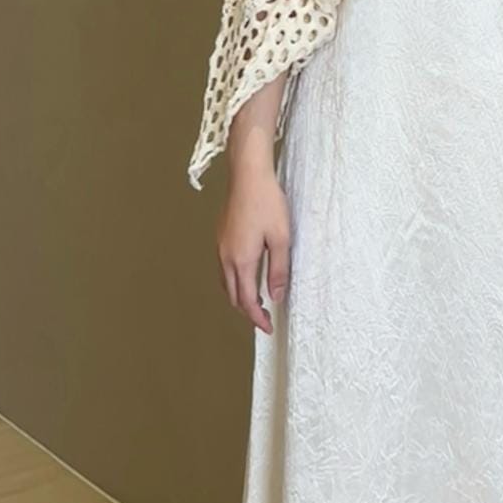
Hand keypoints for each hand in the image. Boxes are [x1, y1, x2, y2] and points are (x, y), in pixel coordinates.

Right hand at [217, 164, 290, 332]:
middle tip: (264, 319)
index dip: (257, 318)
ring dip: (239, 296)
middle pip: (232, 295)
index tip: (268, 328)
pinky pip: (224, 268)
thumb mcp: (281, 238)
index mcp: (241, 260)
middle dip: (247, 311)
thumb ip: (278, 270)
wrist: (248, 174)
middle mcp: (226, 256)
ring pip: (225, 282)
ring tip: (257, 301)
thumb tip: (275, 296)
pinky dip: (234, 281)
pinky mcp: (221, 236)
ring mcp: (220, 246)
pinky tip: (247, 275)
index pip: (246, 300)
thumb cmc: (267, 202)